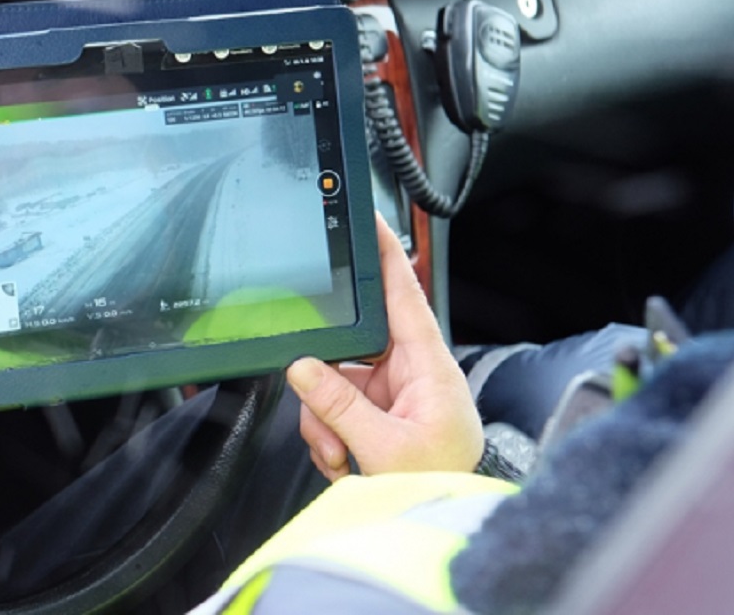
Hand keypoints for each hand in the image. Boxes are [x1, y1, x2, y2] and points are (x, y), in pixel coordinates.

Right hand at [287, 215, 482, 479]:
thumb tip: (302, 367)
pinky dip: (330, 435)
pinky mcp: (377, 414)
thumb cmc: (439, 485)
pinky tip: (344, 460)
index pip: (404, 296)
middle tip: (329, 423)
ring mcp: (393, 395)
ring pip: (333, 380)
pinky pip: (335, 407)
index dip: (385, 256)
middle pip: (349, 347)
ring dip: (326, 421)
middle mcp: (411, 374)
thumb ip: (338, 406)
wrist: (440, 520)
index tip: (368, 221)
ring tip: (341, 456)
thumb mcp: (384, 448)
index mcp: (429, 368)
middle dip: (327, 386)